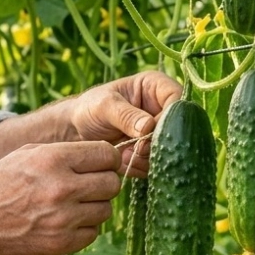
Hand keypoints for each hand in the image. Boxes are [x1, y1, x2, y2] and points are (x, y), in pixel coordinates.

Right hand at [0, 141, 121, 254]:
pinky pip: (93, 232)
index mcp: (53, 160)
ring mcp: (63, 219)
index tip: (101, 163)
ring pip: (105, 210)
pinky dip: (83, 228)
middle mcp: (61, 188)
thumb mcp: (27, 154)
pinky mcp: (62, 243)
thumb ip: (65, 152)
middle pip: (112, 183)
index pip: (106, 154)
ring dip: (93, 207)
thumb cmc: (1, 184)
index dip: (107, 158)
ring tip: (72, 205)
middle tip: (89, 185)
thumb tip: (104, 154)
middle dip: (103, 182)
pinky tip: (64, 221)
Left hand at [66, 71, 182, 175]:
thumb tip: (148, 127)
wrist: (76, 131)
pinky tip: (123, 162)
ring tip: (123, 154)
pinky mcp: (154, 152)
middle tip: (137, 150)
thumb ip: (125, 115)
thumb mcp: (104, 106)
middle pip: (178, 129)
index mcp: (156, 87)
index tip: (147, 132)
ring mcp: (160, 133)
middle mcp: (163, 109)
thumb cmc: (89, 108)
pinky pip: (158, 164)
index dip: (169, 119)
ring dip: (147, 157)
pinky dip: (141, 166)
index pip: (178, 101)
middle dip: (157, 143)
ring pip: (170, 150)